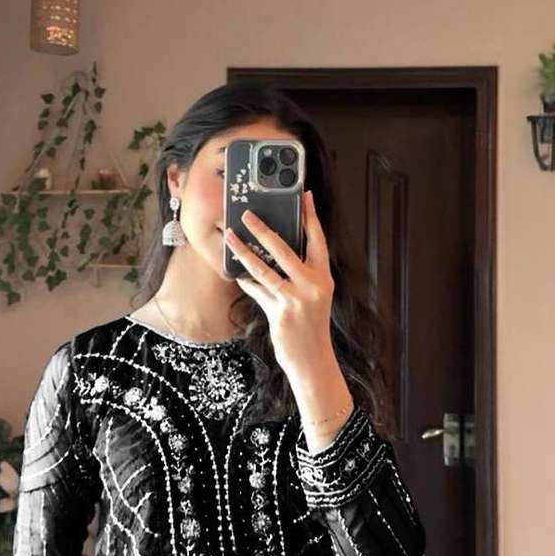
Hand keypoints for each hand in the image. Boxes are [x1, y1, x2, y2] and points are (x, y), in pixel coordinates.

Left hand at [224, 189, 334, 379]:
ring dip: (244, 251)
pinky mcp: (280, 312)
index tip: (305, 196)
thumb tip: (275, 251)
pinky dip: (246, 281)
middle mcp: (313, 285)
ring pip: (264, 268)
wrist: (313, 359)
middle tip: (247, 214)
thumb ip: (300, 275)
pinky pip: (257, 290)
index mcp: (324, 277)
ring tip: (230, 237)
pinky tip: (236, 274)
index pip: (318, 240)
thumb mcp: (312, 297)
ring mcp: (296, 299)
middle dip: (264, 229)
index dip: (311, 217)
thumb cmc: (310, 326)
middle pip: (285, 249)